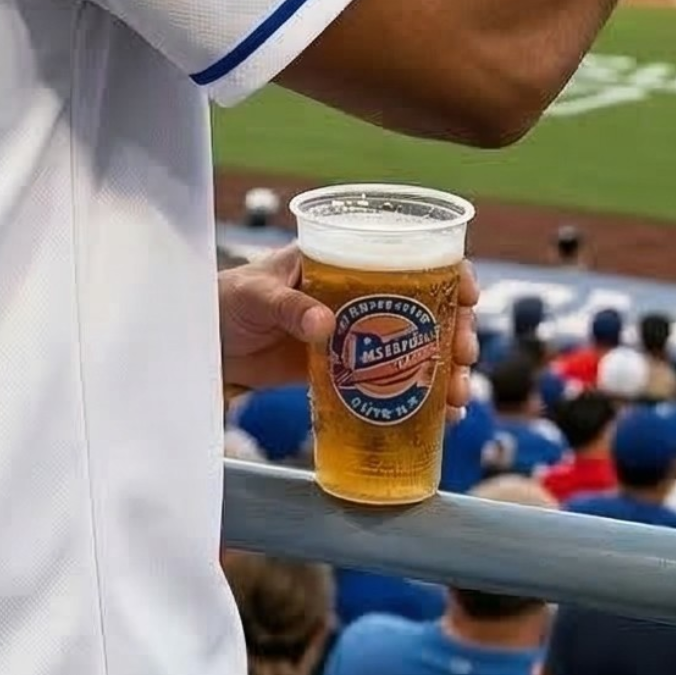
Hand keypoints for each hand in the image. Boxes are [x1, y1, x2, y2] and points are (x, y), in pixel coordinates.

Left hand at [219, 243, 482, 418]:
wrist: (207, 345)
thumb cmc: (228, 302)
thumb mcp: (256, 296)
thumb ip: (288, 306)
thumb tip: (325, 326)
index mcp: (346, 261)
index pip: (411, 255)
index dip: (449, 271)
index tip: (468, 294)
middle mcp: (364, 296)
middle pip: (430, 308)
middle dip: (458, 332)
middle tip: (463, 357)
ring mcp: (362, 336)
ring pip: (422, 349)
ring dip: (448, 371)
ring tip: (457, 398)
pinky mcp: (352, 372)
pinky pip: (396, 383)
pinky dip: (423, 399)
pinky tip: (442, 419)